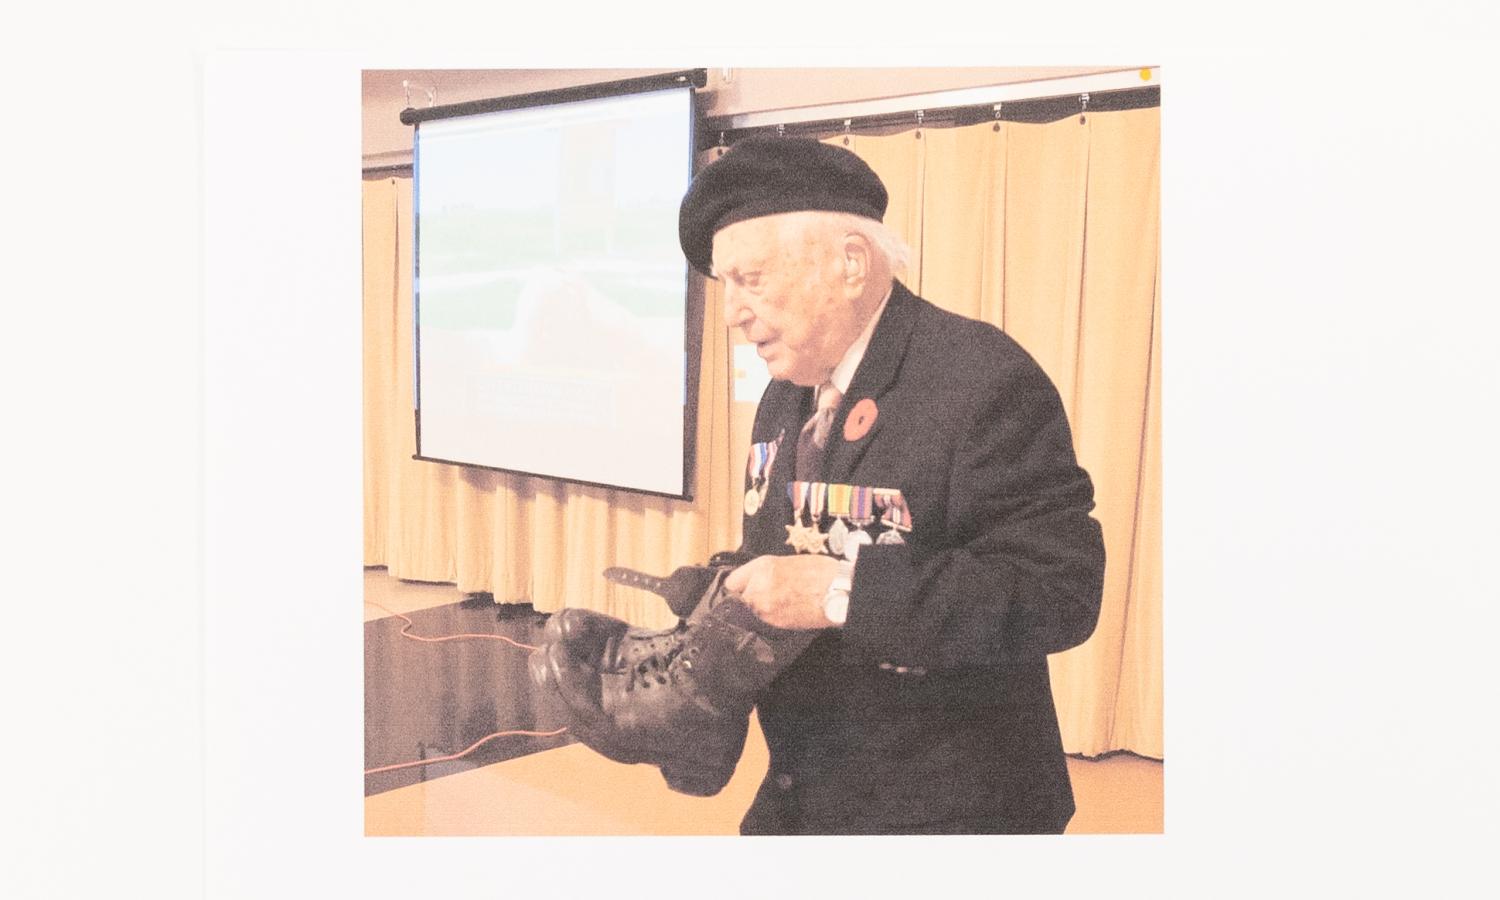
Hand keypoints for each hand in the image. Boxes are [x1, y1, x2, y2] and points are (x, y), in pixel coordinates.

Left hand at [723, 554, 842, 629]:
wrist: (839, 590)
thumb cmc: (821, 573)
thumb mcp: (788, 562)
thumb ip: (766, 573)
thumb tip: (755, 582)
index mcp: (762, 568)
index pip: (731, 582)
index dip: (735, 588)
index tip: (737, 591)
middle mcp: (758, 587)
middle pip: (736, 601)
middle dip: (744, 601)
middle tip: (755, 600)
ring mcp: (765, 608)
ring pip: (748, 614)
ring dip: (755, 613)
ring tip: (772, 608)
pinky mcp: (775, 624)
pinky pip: (763, 623)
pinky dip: (767, 621)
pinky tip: (781, 614)